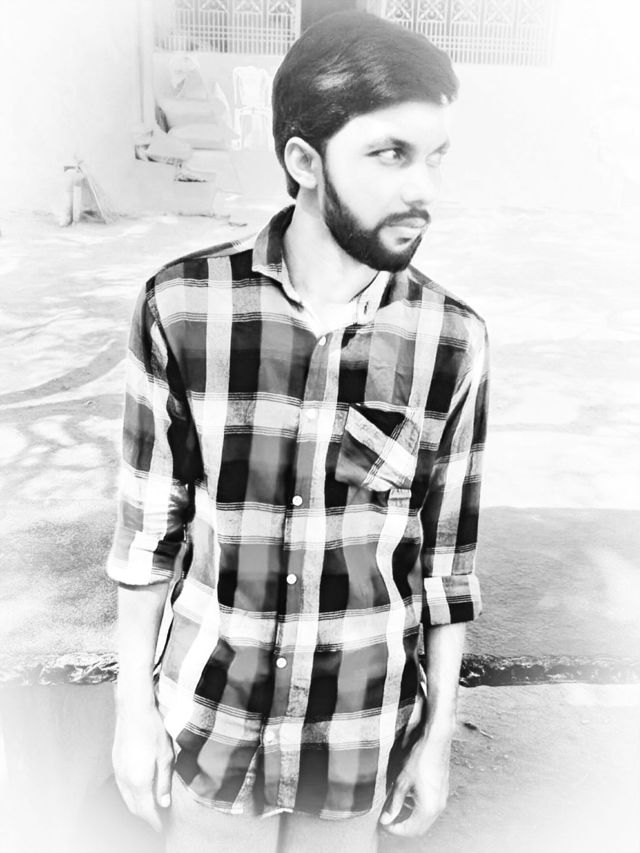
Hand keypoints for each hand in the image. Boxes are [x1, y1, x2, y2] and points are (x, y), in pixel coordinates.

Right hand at [112, 704, 174, 832]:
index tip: (164, 828)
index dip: (156, 822)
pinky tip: (141, 791)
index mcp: (139, 781)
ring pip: (127, 799)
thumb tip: (164, 803)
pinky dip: (132, 796)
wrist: (133, 710)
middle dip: (147, 817)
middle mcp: (125, 781)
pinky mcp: (116, 764)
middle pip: (135, 808)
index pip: (147, 811)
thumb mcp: (166, 756)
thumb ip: (164, 783)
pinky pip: (123, 788)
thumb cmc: (153, 730)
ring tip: (153, 807)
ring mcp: (118, 772)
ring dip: (139, 807)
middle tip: (160, 820)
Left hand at [379, 731, 451, 837]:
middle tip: (389, 819)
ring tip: (396, 808)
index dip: (395, 829)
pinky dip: (418, 810)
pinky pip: (430, 809)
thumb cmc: (419, 758)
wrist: (436, 741)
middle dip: (403, 826)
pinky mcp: (442, 791)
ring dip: (411, 818)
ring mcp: (442, 799)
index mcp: (428, 808)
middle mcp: (438, 807)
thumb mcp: (402, 781)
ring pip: (425, 819)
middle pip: (419, 828)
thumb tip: (386, 819)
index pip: (410, 830)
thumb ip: (395, 803)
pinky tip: (408, 798)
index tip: (384, 823)